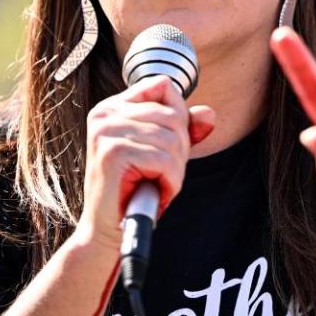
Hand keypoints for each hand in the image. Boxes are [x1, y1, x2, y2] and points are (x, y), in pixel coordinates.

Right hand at [79, 75, 214, 248]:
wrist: (107, 229)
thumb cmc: (133, 189)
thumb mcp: (161, 151)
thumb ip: (184, 128)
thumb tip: (209, 113)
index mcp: (113, 106)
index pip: (162, 85)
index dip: (178, 116)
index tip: (166, 145)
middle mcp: (105, 113)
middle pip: (173, 114)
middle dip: (179, 150)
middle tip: (161, 173)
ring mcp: (106, 131)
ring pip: (172, 139)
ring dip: (174, 170)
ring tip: (156, 183)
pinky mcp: (113, 153)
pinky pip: (165, 160)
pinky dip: (170, 182)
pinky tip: (154, 191)